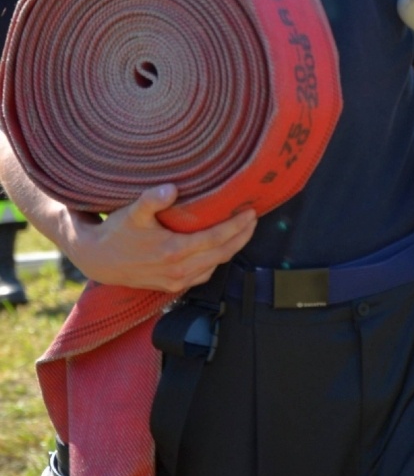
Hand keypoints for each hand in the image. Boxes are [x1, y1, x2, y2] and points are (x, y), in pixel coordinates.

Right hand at [62, 184, 257, 292]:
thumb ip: (150, 200)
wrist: (98, 260)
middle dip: (242, 236)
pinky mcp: (172, 286)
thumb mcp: (131, 213)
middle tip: (254, 218)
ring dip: (232, 248)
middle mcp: (179, 270)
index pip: (216, 239)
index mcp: (173, 251)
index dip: (236, 226)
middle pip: (222, 253)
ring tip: (243, 230)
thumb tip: (170, 189)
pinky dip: (217, 261)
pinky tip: (222, 248)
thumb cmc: (116, 232)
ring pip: (215, 265)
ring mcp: (176, 281)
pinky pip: (203, 275)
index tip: (251, 212)